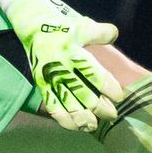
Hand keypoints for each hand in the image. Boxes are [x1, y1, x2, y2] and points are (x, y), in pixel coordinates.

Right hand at [21, 15, 123, 133]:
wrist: (32, 26)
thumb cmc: (63, 27)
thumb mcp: (82, 25)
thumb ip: (100, 32)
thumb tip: (114, 34)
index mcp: (72, 53)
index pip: (93, 74)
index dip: (108, 87)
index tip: (119, 96)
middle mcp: (61, 68)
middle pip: (82, 93)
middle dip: (99, 107)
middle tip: (112, 114)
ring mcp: (50, 79)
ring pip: (66, 104)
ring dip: (81, 118)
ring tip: (94, 125)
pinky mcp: (41, 86)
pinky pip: (52, 107)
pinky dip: (64, 120)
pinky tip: (76, 127)